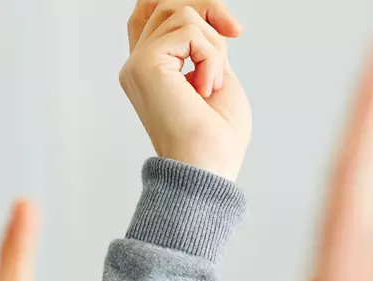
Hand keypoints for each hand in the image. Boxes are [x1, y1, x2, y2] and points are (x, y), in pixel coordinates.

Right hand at [120, 0, 249, 179]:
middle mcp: (138, 64)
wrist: (207, 171)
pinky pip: (189, 30)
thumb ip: (205, 47)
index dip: (191, 7)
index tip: (230, 29)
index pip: (155, 12)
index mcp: (153, 70)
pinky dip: (210, 57)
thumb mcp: (218, 79)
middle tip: (234, 34)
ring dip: (212, 46)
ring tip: (211, 85)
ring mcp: (138, 63)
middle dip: (208, 10)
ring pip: (181, 13)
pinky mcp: (145, 64)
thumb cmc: (218, 140)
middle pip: (166, 4)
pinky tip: (205, 89)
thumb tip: (208, 18)